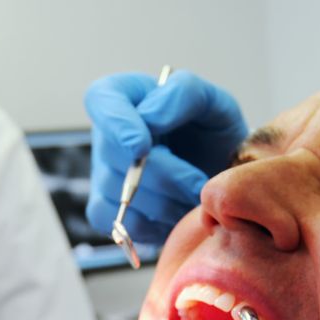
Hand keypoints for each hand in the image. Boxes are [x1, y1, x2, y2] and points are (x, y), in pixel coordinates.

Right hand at [84, 70, 247, 243]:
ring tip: (194, 199)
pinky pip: (123, 223)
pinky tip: (176, 214)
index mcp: (123, 95)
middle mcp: (105, 135)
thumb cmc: (212, 131)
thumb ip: (183, 94)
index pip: (102, 101)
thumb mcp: (212, 101)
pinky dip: (157, 225)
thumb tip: (150, 119)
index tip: (143, 146)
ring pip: (123, 197)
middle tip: (200, 184)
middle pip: (119, 159)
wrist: (218, 172)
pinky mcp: (105, 211)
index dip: (117, 126)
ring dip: (167, 204)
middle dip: (166, 177)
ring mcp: (101, 175)